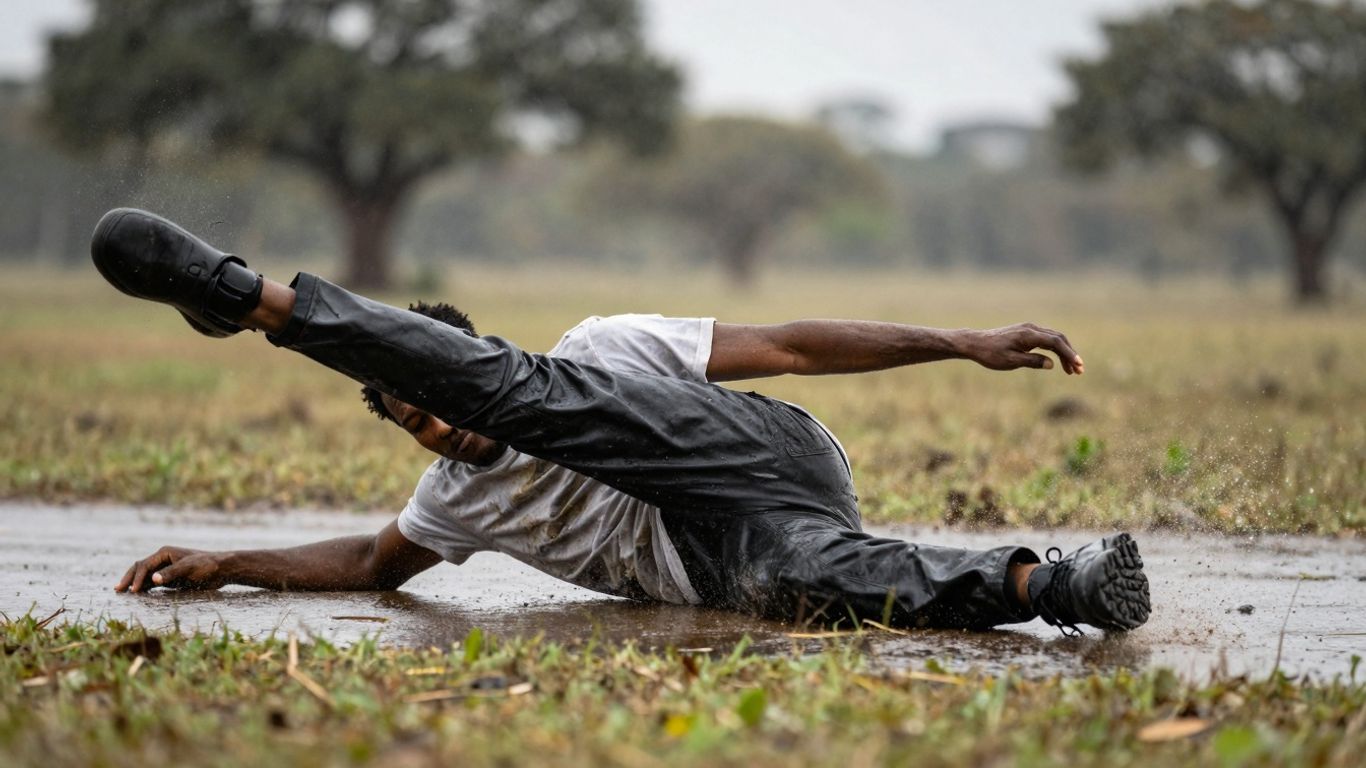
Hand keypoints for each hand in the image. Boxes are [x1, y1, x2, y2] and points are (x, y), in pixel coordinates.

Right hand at [115, 546, 227, 592]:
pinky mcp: (169, 578)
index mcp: (164, 553)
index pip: (144, 565)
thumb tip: (153, 579)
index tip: (133, 591)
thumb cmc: (207, 565)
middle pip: (139, 568)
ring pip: (144, 576)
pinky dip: (143, 587)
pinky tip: (137, 594)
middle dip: (128, 579)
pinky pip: (152, 583)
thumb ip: (172, 573)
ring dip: (134, 583)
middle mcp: (162, 559)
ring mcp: (165, 569)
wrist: (221, 569)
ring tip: (122, 593)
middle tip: (118, 590)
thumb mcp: (189, 568)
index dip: (136, 578)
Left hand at [964, 323, 1084, 374]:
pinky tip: (1057, 362)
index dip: (1068, 354)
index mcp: (1028, 335)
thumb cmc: (990, 354)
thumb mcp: (1010, 361)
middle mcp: (1031, 329)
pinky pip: (1045, 340)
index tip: (1078, 365)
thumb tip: (1051, 364)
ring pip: (1053, 339)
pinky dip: (1054, 350)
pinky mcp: (1026, 333)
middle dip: (1070, 354)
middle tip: (1079, 371)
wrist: (975, 343)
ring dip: (1063, 353)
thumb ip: (1031, 362)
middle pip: (1058, 339)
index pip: (1055, 342)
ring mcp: (1028, 329)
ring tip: (1071, 370)